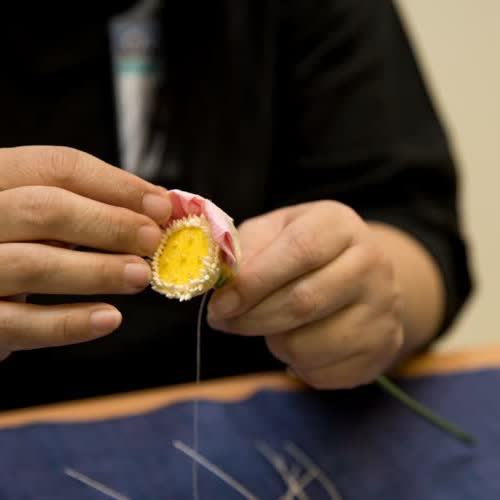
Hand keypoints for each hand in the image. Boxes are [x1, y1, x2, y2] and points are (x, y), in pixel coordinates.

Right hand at [0, 146, 170, 359]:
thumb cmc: (11, 246)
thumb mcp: (38, 216)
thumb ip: (89, 205)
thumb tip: (157, 205)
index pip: (56, 167)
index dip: (116, 185)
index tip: (160, 205)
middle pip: (45, 209)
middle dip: (110, 224)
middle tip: (153, 240)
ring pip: (34, 265)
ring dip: (99, 271)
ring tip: (140, 276)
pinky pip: (21, 324)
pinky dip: (70, 322)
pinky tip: (109, 318)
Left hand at [207, 201, 403, 388]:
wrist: (358, 275)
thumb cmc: (303, 251)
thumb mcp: (272, 234)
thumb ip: (244, 253)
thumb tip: (222, 287)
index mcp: (339, 225)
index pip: (299, 251)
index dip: (253, 282)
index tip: (219, 305)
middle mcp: (371, 263)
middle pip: (304, 302)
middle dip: (252, 319)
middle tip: (225, 321)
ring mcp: (383, 309)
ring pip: (309, 345)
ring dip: (274, 342)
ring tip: (272, 325)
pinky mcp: (383, 347)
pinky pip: (322, 373)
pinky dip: (297, 364)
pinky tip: (300, 340)